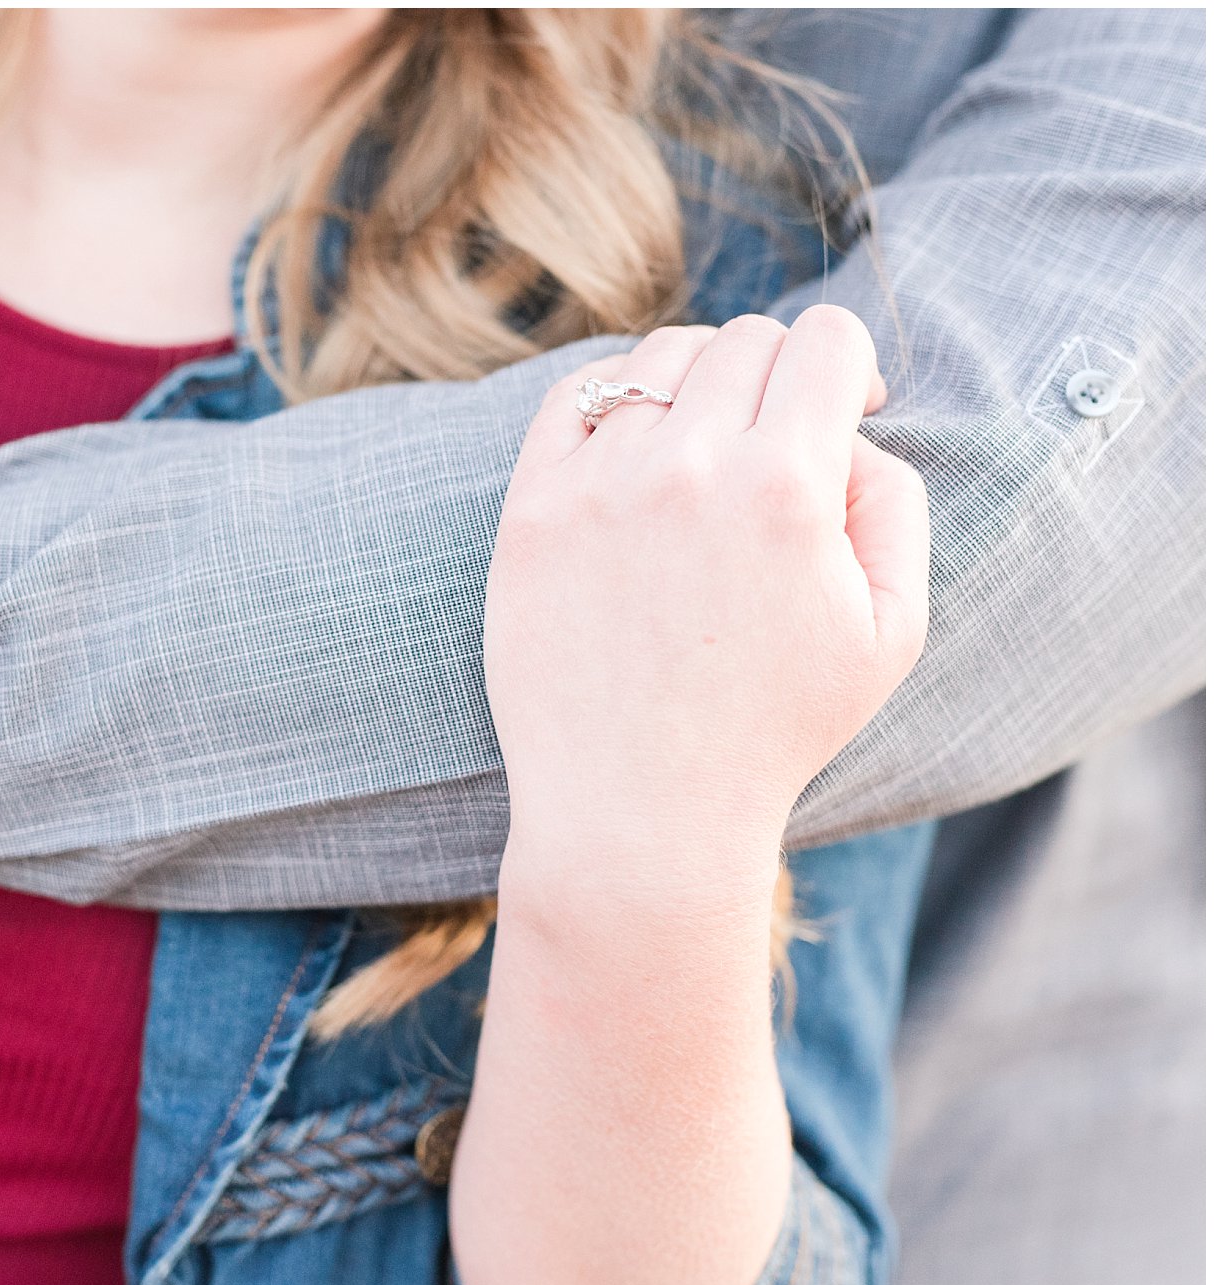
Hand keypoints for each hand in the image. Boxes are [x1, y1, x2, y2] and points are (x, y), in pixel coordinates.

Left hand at [483, 307, 928, 905]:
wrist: (638, 808)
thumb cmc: (773, 726)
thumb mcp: (890, 626)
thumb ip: (892, 498)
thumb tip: (846, 424)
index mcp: (786, 488)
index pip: (825, 339)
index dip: (846, 366)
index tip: (841, 412)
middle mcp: (686, 469)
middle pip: (744, 341)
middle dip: (777, 377)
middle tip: (774, 443)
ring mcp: (597, 485)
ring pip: (657, 361)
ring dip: (696, 385)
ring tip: (706, 449)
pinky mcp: (529, 511)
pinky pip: (573, 400)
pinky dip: (613, 401)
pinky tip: (636, 447)